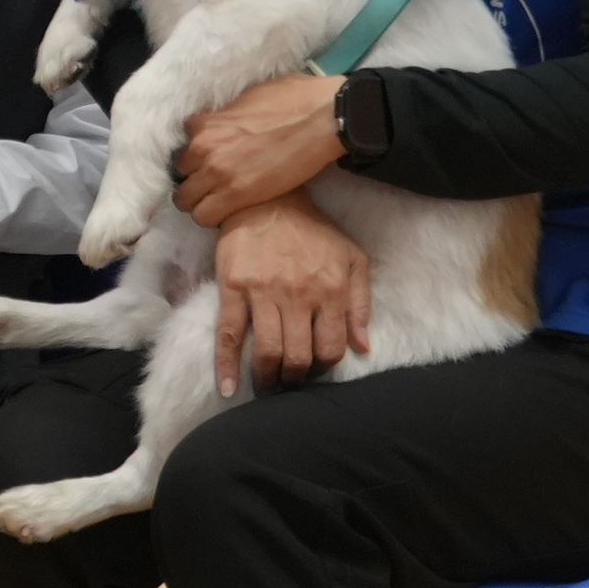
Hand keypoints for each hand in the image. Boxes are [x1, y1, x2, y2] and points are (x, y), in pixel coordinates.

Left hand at [177, 71, 348, 227]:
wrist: (323, 121)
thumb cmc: (297, 101)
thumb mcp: (251, 96)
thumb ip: (230, 112)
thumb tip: (230, 117)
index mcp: (205, 122)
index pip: (183, 144)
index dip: (197, 155)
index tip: (211, 161)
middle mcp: (202, 145)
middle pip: (180, 173)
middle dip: (195, 180)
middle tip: (215, 186)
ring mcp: (215, 170)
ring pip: (185, 199)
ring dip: (200, 202)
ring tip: (219, 203)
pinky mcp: (234, 193)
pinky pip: (203, 215)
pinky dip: (212, 217)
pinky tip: (227, 214)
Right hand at [213, 192, 369, 393]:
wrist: (268, 200)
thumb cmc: (313, 231)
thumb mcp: (353, 259)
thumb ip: (361, 304)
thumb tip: (362, 348)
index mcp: (332, 290)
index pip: (331, 348)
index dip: (323, 368)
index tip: (314, 372)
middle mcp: (300, 295)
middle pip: (299, 356)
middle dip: (295, 379)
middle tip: (288, 384)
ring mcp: (264, 293)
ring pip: (267, 350)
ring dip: (267, 378)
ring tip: (266, 385)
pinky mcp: (234, 288)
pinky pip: (228, 333)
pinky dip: (226, 365)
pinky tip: (228, 387)